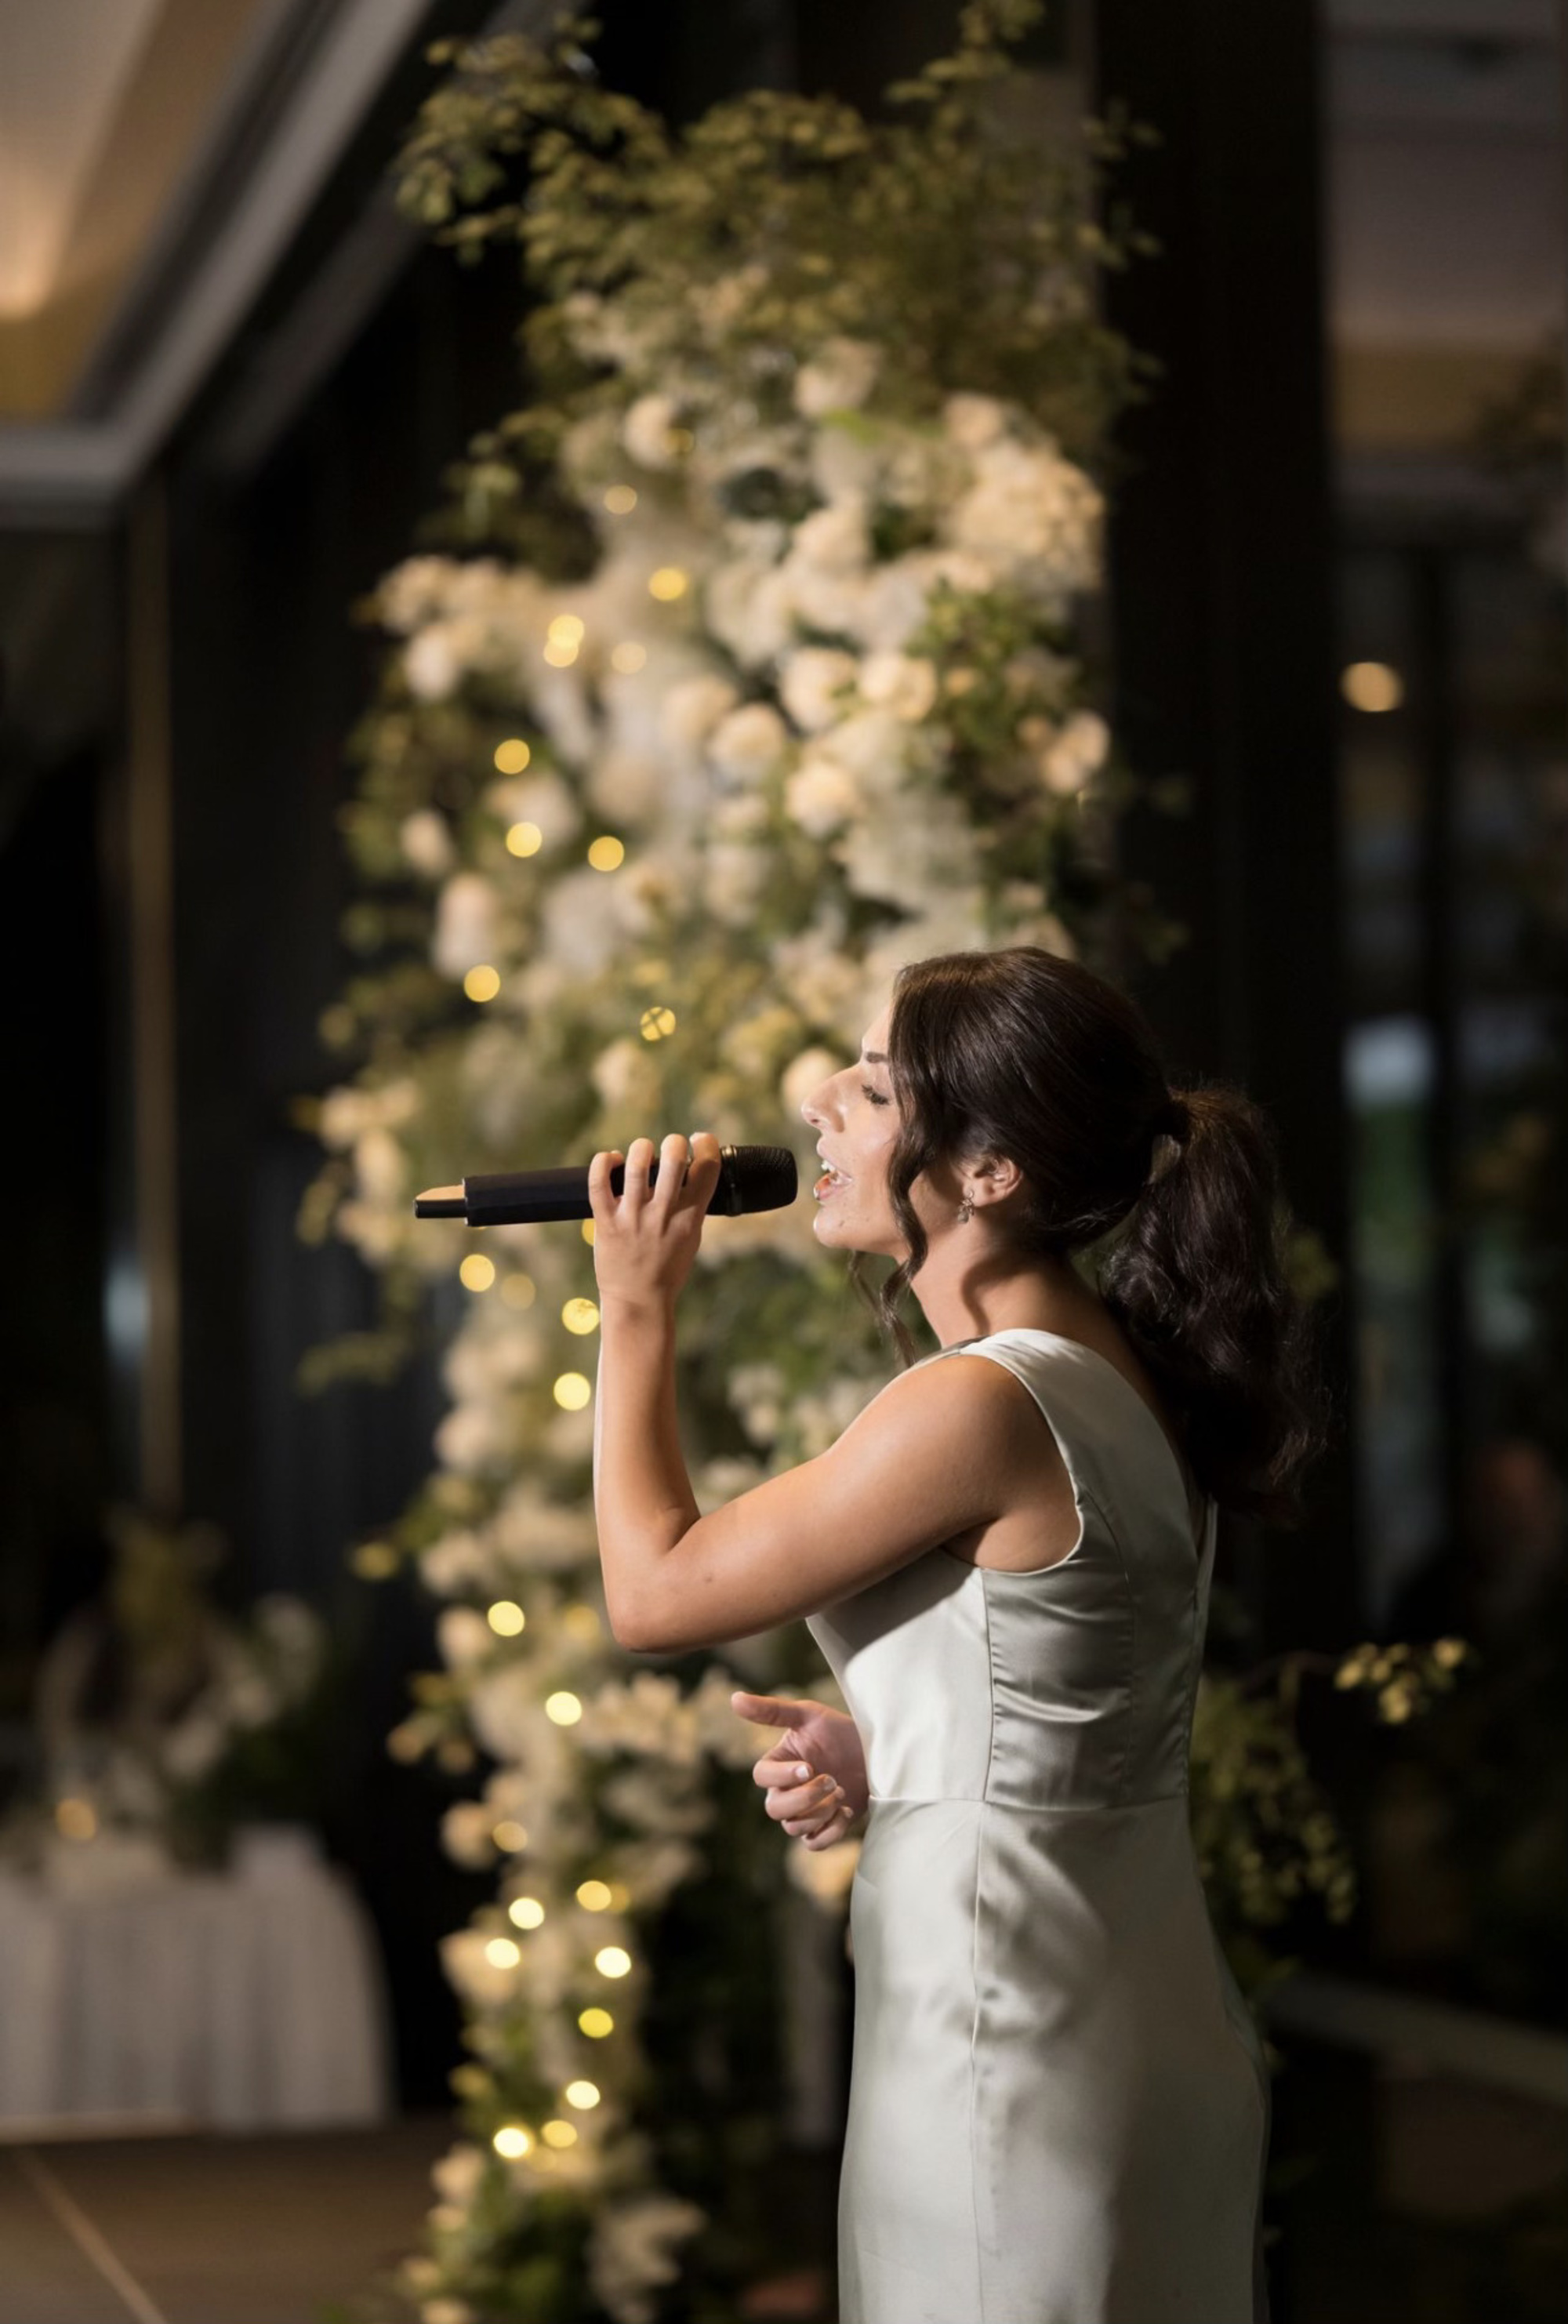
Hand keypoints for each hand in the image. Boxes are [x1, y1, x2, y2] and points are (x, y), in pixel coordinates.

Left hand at [588, 1131, 723, 1311]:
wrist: (638, 1301)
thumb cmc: (667, 1269)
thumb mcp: (692, 1239)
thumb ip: (693, 1206)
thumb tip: (691, 1170)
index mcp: (690, 1218)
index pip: (707, 1169)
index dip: (706, 1145)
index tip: (699, 1141)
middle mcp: (663, 1215)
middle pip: (673, 1159)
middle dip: (674, 1143)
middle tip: (670, 1148)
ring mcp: (633, 1217)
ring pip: (635, 1164)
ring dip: (641, 1149)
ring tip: (642, 1152)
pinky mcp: (606, 1221)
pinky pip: (598, 1182)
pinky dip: (604, 1162)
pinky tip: (611, 1159)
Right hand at [732, 1690, 868, 1849]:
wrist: (875, 1754)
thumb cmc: (838, 1731)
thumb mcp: (808, 1715)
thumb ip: (772, 1710)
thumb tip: (734, 1698)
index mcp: (777, 1764)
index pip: (760, 1777)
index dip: (781, 1776)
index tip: (809, 1767)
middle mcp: (785, 1791)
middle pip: (774, 1809)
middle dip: (804, 1798)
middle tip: (833, 1781)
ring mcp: (804, 1812)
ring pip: (793, 1829)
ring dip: (819, 1813)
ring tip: (841, 1792)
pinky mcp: (823, 1827)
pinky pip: (814, 1843)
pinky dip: (830, 1831)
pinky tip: (846, 1810)